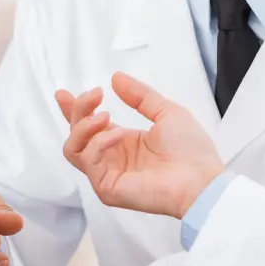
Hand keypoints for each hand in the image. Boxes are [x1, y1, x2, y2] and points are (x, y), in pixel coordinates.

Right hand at [55, 72, 223, 218]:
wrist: (200, 180)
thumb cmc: (191, 151)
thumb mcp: (166, 112)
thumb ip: (140, 96)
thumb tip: (116, 78)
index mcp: (122, 142)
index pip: (89, 126)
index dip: (74, 110)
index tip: (63, 94)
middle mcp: (111, 158)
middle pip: (75, 134)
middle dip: (78, 110)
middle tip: (94, 95)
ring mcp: (106, 174)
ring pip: (72, 148)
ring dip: (83, 126)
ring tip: (105, 116)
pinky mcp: (106, 188)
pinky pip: (88, 161)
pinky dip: (99, 143)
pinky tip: (117, 135)